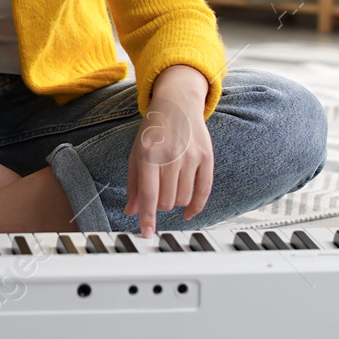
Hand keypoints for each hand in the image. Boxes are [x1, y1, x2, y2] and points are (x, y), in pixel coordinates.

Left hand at [125, 76, 212, 237]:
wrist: (177, 103)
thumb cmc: (153, 130)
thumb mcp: (136, 153)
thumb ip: (134, 183)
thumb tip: (132, 211)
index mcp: (149, 155)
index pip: (149, 194)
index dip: (147, 218)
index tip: (147, 234)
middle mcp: (171, 156)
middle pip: (166, 201)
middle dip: (159, 205)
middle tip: (157, 192)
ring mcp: (191, 157)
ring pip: (183, 199)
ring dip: (175, 202)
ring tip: (170, 188)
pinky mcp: (207, 157)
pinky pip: (204, 191)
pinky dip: (196, 207)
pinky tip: (188, 213)